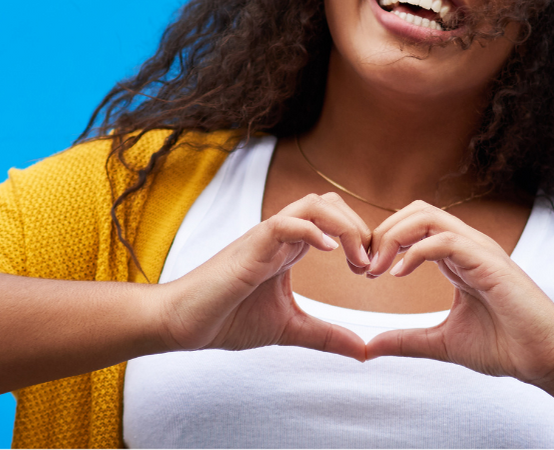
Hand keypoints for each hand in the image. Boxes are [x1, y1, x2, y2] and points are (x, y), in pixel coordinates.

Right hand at [153, 193, 370, 359]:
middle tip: (370, 265)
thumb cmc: (226, 320)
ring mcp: (264, 238)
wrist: (182, 323)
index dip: (360, 238)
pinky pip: (285, 223)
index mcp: (288, 249)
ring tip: (356, 259)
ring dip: (344, 226)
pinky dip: (313, 230)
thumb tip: (363, 351)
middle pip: (329, 203)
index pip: (333, 220)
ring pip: (313, 204)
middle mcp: (279, 236)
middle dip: (359, 227)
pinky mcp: (250, 247)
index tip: (371, 270)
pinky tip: (329, 252)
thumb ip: (326, 336)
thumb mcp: (290, 330)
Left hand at [362, 201, 553, 383]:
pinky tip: (399, 274)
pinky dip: (415, 251)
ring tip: (376, 270)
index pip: (414, 227)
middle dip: (382, 232)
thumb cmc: (504, 347)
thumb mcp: (441, 343)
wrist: (545, 360)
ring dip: (393, 237)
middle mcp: (468, 247)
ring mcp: (480, 250)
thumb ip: (406, 341)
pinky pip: (446, 239)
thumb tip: (368, 348)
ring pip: (427, 216)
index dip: (383, 242)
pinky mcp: (489, 262)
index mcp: (458, 258)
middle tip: (363, 267)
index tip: (364, 272)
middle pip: (416, 211)